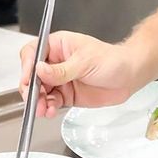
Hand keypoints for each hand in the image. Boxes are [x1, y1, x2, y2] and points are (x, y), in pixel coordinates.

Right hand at [17, 31, 146, 118]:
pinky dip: (48, 108)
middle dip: (31, 88)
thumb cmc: (112, 60)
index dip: (27, 65)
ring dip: (38, 101)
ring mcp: (60, 80)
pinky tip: (50, 111)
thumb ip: (61, 70)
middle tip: (33, 98)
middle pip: (33, 74)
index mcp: (58, 46)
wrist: (129, 77)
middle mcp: (56, 62)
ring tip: (42, 109)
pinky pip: (51, 102)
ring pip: (40, 91)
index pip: (33, 52)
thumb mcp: (85, 62)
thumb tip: (39, 69)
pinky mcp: (66, 95)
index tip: (29, 79)